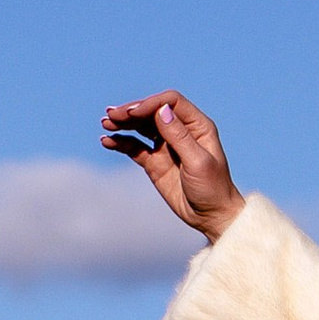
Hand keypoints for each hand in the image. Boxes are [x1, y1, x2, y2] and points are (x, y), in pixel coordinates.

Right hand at [99, 92, 245, 241]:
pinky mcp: (154, 161)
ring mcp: (166, 145)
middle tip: (111, 115)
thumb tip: (162, 111)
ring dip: (123, 123)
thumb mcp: (198, 162)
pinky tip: (107, 141)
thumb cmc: (213, 188)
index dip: (150, 104)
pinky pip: (134, 146)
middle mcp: (181, 131)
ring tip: (105, 124)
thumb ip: (180, 136)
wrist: (211, 216)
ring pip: (141, 127)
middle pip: (152, 112)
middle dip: (131, 112)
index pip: (171, 103)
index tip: (132, 113)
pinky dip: (120, 142)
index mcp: (197, 126)